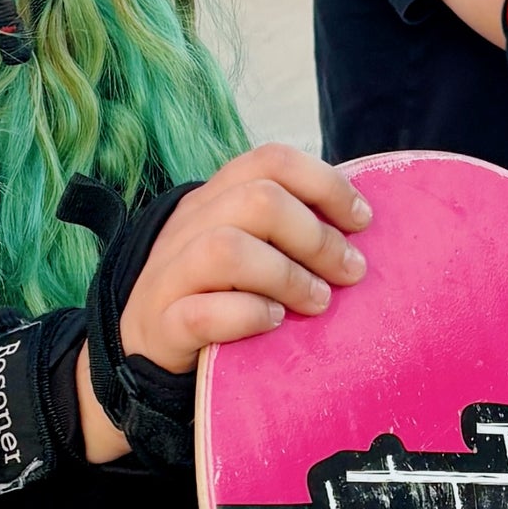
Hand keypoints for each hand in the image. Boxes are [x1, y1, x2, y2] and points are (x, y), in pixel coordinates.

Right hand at [76, 146, 370, 461]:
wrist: (145, 347)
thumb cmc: (217, 292)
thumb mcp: (248, 247)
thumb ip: (287, 227)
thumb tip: (360, 223)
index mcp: (215, 198)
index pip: (270, 161)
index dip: (324, 183)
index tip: (362, 221)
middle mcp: (189, 226)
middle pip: (257, 201)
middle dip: (317, 237)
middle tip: (350, 273)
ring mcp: (170, 274)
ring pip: (226, 250)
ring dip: (287, 276)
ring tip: (318, 302)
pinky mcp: (162, 325)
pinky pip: (201, 312)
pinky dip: (246, 315)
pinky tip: (273, 323)